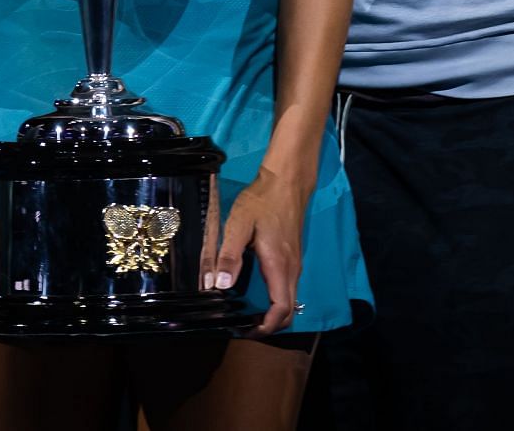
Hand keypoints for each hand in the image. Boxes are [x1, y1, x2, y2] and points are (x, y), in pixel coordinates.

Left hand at [204, 168, 309, 334]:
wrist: (286, 180)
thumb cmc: (262, 201)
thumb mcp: (239, 224)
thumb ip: (229, 255)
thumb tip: (219, 286)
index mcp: (279, 265)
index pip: (281, 310)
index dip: (267, 328)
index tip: (247, 332)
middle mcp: (291, 269)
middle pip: (289, 311)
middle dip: (270, 326)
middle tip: (245, 328)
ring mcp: (295, 263)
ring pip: (289, 300)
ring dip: (273, 314)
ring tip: (247, 315)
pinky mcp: (292, 257)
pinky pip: (288, 289)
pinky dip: (276, 301)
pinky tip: (256, 295)